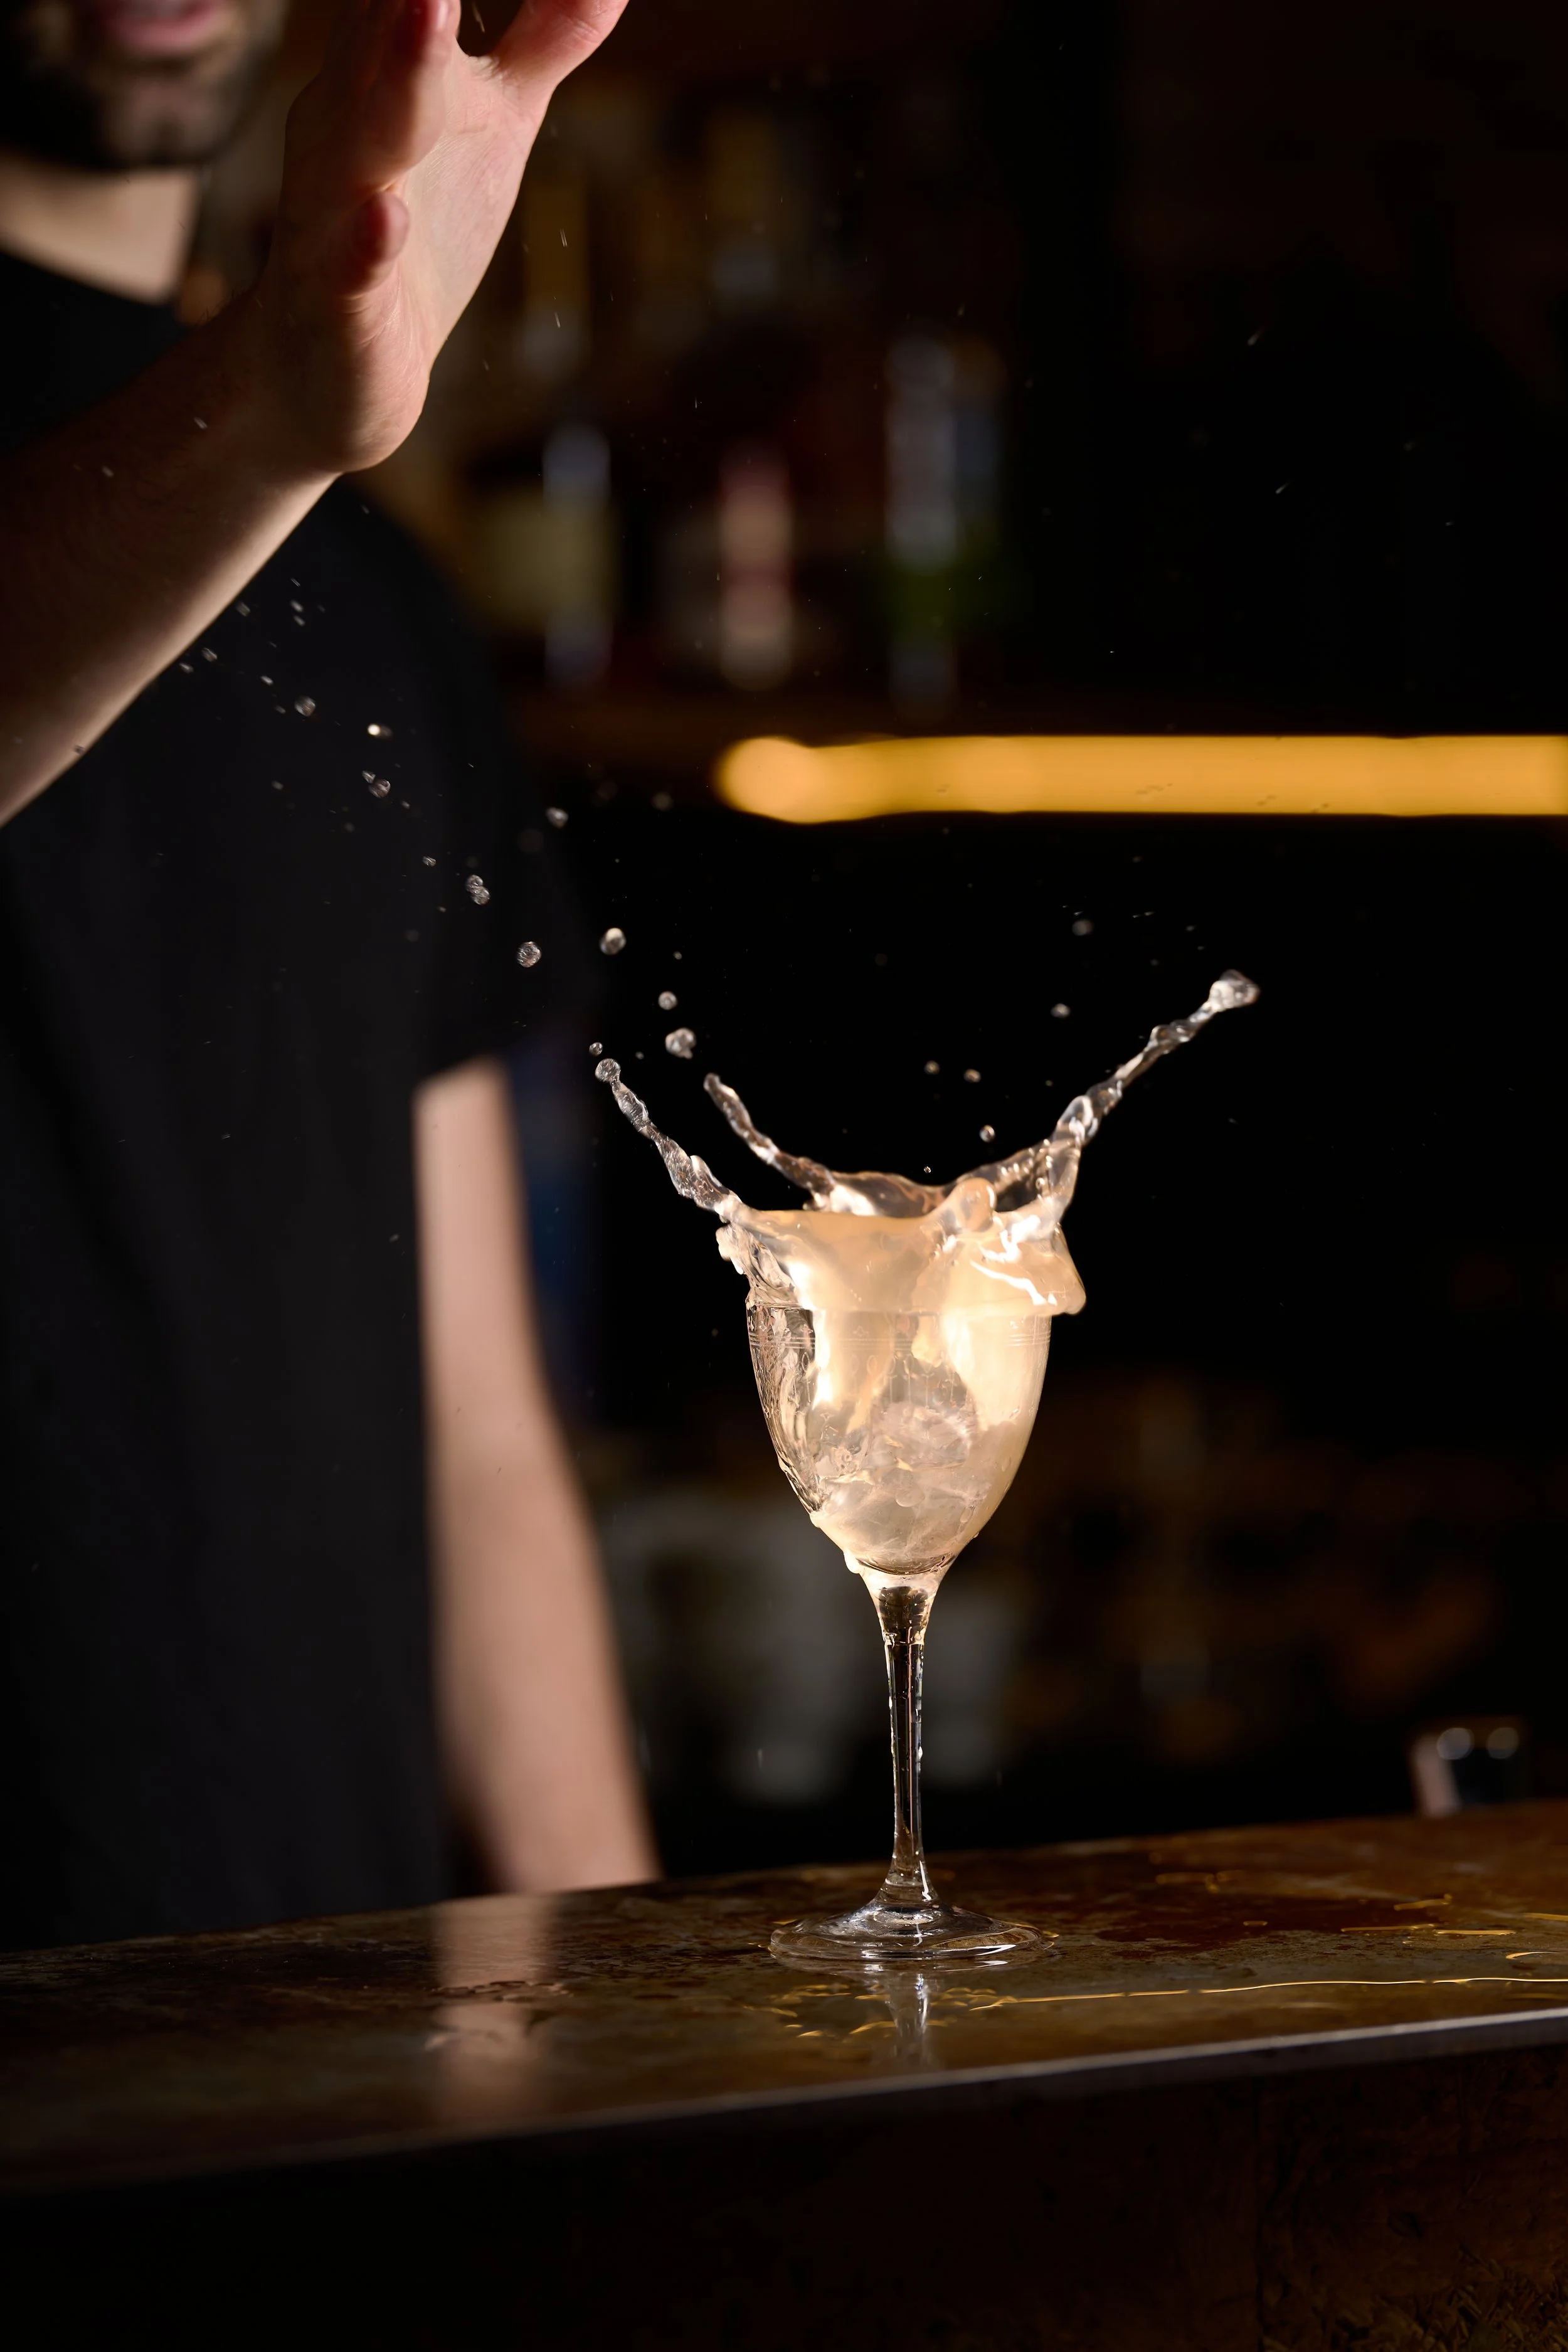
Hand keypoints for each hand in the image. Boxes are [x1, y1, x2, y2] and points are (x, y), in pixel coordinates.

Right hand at [246, 0, 625, 477]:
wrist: (334, 373)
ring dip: (395, 74)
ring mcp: (338, 211)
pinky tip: (384, 226)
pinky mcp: (340, 303)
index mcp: (389, 68)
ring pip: (360, 138)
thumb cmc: (416, 229)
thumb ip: (543, 38)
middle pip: (387, 32)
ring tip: (427, 8)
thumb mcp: (492, 122)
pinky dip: (365, 247)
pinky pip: (348, 269)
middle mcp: (355, 123)